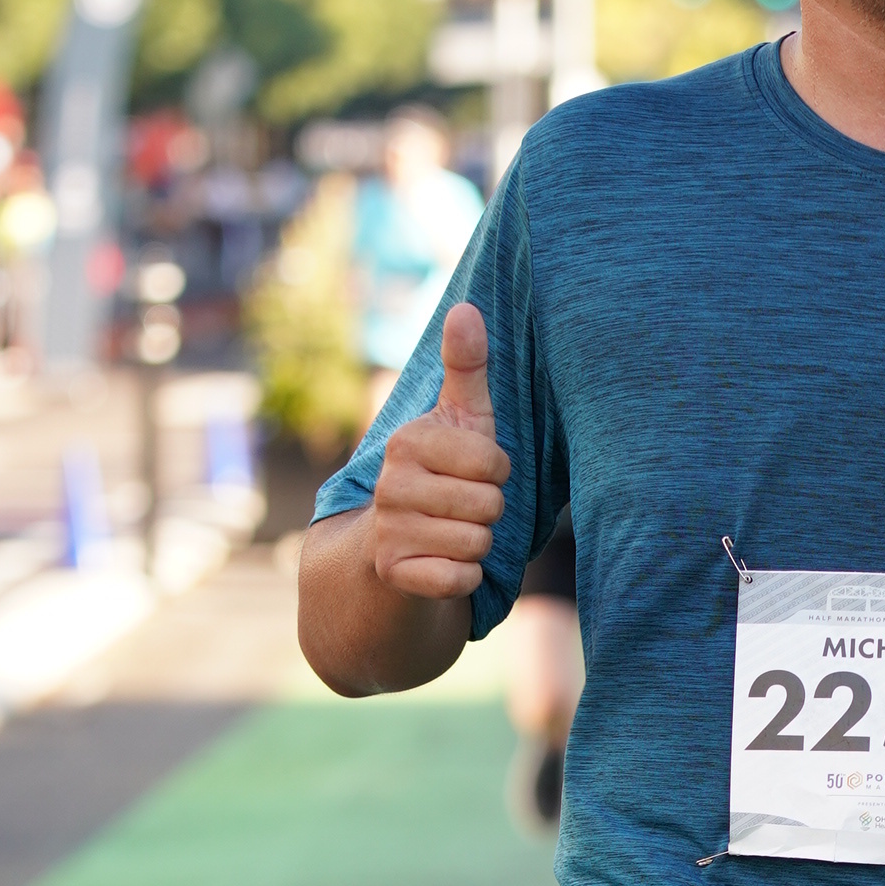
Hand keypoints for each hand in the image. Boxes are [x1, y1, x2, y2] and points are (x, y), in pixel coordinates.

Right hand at [368, 300, 506, 598]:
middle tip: (463, 506)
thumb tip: (467, 307)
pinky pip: (460, 579)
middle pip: (489, 505)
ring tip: (452, 532)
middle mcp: (390, 483)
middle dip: (490, 511)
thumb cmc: (443, 474)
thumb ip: (467, 367)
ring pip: (477, 543)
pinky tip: (444, 563)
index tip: (475, 473)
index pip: (492, 462)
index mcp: (408, 441)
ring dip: (477, 544)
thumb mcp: (459, 419)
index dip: (497, 473)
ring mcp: (387, 530)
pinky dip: (465, 577)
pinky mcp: (392, 573)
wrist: (393, 547)